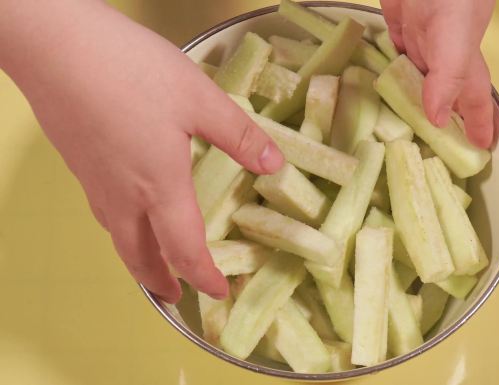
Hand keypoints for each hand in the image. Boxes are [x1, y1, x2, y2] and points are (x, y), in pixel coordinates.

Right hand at [0, 1, 283, 302]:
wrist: (54, 46)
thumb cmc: (130, 70)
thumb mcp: (200, 99)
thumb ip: (239, 136)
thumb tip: (275, 165)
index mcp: (159, 186)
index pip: (184, 251)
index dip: (203, 277)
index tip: (219, 292)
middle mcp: (123, 195)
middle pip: (139, 258)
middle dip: (161, 283)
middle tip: (176, 296)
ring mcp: (94, 181)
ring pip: (117, 238)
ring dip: (138, 260)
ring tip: (152, 264)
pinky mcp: (77, 162)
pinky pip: (103, 213)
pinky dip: (121, 231)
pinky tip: (126, 210)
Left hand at [380, 0, 494, 147]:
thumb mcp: (454, 36)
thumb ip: (448, 77)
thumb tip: (435, 119)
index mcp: (464, 60)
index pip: (475, 102)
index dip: (479, 126)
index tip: (482, 152)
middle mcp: (444, 56)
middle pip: (448, 96)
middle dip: (449, 122)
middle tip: (444, 148)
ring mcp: (421, 41)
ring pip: (421, 80)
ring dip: (418, 102)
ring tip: (413, 128)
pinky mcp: (399, 26)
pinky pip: (397, 58)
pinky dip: (394, 76)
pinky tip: (389, 85)